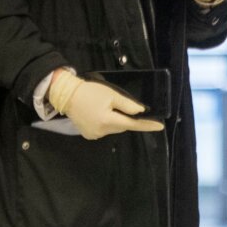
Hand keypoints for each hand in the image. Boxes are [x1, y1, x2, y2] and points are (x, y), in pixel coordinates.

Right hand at [47, 71, 164, 139]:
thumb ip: (127, 105)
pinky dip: (106, 123)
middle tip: (121, 106)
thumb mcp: (111, 95)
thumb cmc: (90, 92)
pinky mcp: (89, 135)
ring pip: (113, 129)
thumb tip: (141, 112)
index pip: (132, 124)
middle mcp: (101, 131)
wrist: (66, 95)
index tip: (160, 126)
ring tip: (106, 108)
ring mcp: (94, 135)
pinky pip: (104, 130)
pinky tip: (99, 114)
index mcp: (108, 121)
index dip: (146, 125)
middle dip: (125, 118)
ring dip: (115, 121)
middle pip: (122, 127)